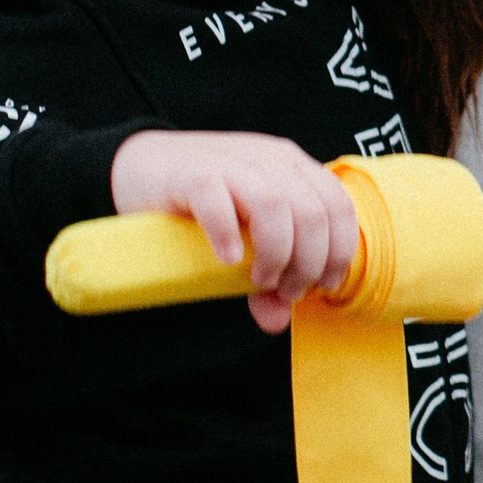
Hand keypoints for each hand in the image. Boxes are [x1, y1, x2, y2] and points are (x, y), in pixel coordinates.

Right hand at [109, 131, 359, 334]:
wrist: (144, 167)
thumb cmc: (204, 205)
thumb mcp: (245, 239)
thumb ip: (267, 274)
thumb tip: (277, 323)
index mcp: (293, 167)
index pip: (338, 205)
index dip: (339, 251)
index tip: (322, 285)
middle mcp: (268, 160)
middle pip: (312, 212)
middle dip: (308, 262)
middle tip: (286, 290)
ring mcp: (231, 162)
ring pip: (274, 205)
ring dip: (276, 253)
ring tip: (260, 279)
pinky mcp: (191, 174)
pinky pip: (216, 199)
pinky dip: (227, 235)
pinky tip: (226, 259)